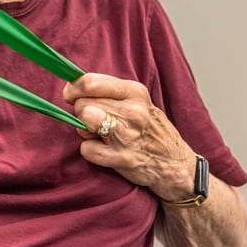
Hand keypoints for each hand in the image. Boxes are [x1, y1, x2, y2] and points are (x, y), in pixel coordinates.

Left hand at [63, 72, 196, 201]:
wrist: (176, 163)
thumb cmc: (148, 128)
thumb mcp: (135, 101)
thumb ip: (106, 91)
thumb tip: (70, 88)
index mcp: (134, 92)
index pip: (90, 82)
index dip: (73, 89)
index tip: (70, 95)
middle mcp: (133, 111)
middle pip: (82, 104)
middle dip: (82, 113)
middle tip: (96, 122)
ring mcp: (129, 135)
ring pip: (84, 121)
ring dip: (84, 130)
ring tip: (99, 134)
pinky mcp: (124, 158)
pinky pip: (87, 149)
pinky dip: (91, 151)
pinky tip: (105, 151)